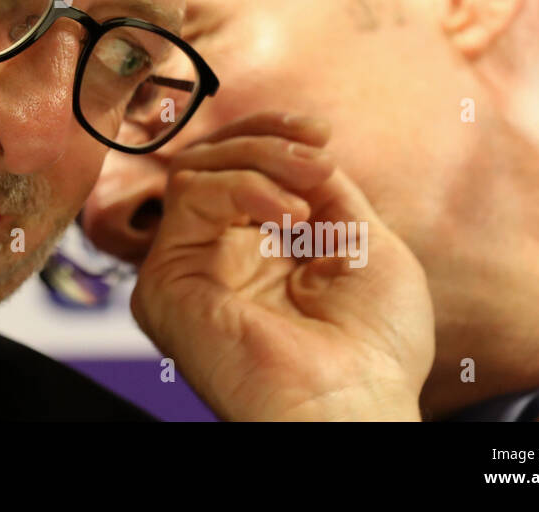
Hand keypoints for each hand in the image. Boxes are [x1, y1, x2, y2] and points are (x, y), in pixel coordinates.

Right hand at [129, 112, 433, 419]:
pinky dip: (244, 188)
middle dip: (267, 140)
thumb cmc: (373, 348)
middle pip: (210, 157)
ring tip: (310, 191)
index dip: (272, 135)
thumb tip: (301, 149)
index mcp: (256, 248)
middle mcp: (214, 254)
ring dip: (260, 160)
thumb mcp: (364, 242)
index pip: (237, 165)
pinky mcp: (165, 282)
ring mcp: (186, 266)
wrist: (356, 406)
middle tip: (318, 155)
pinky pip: (189, 196)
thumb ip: (325, 190)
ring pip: (195, 167)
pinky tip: (290, 218)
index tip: (320, 131)